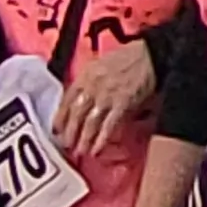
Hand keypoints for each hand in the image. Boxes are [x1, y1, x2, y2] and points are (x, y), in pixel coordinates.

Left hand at [53, 42, 156, 157]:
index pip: (66, 100)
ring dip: (84, 139)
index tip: (56, 130)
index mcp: (85, 76)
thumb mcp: (100, 63)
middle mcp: (92, 87)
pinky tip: (97, 150)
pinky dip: (102, 139)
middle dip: (70, 132)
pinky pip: (109, 126)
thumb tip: (82, 98)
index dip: (60, 117)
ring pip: (90, 123)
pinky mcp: (123, 104)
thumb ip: (88, 80)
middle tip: (67, 146)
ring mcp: (107, 96)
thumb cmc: (127, 57)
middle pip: (76, 114)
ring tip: (81, 152)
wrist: (150, 54)